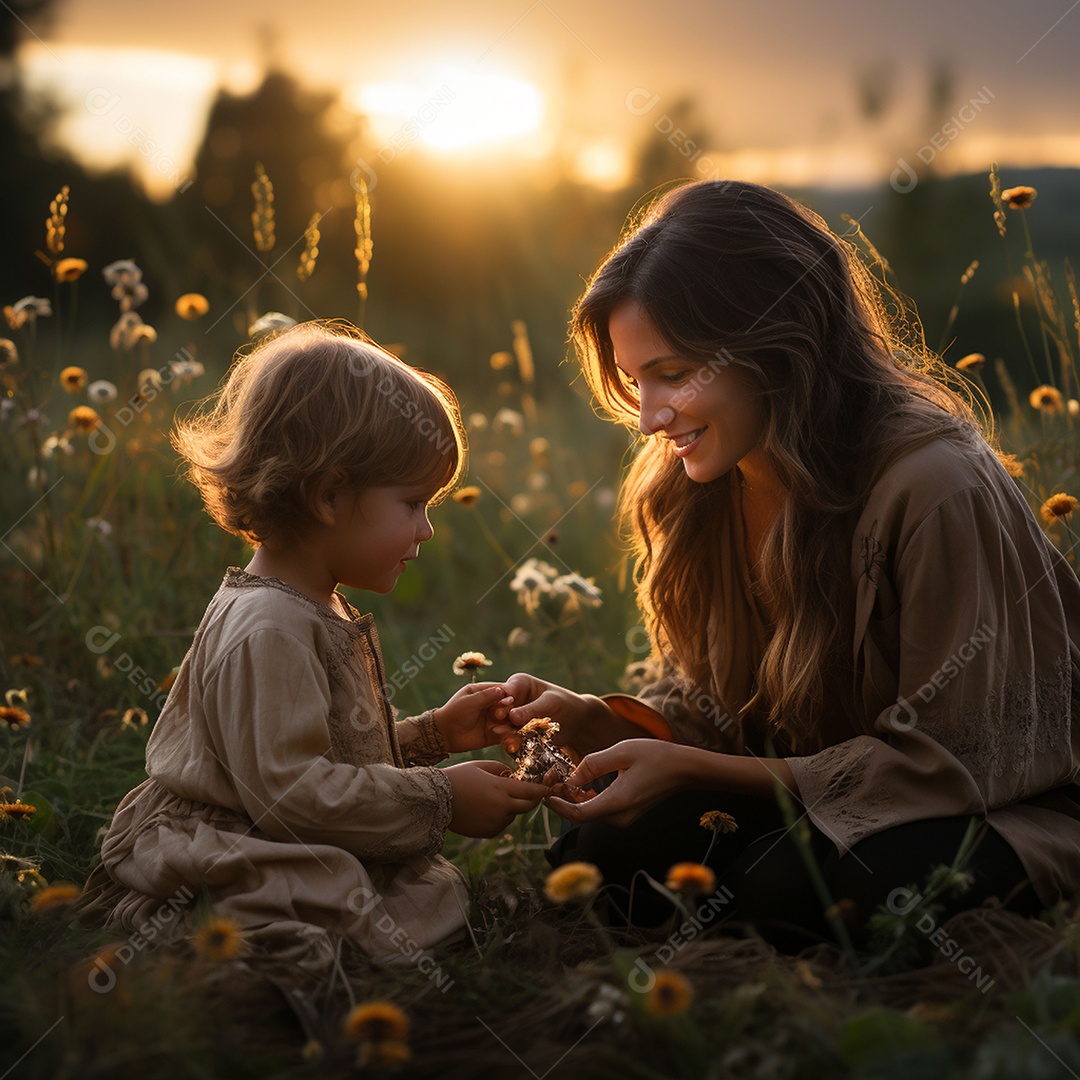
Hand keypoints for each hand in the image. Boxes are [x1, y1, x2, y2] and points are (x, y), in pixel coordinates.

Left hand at [433, 683, 513, 753]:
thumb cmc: (455, 713)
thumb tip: (503, 689)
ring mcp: (493, 720)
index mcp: (484, 692)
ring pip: (509, 719)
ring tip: (497, 727)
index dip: (507, 695)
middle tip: (498, 715)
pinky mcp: (494, 734)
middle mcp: (491, 705)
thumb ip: (487, 696)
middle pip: (508, 705)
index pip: (501, 690)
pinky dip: (506, 733)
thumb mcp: (470, 701)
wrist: (445, 734)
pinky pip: (506, 733)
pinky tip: (497, 733)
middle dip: (506, 709)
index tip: (509, 700)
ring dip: (507, 722)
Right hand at [445, 760, 550, 836]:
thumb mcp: (481, 766)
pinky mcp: (488, 832)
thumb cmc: (458, 778)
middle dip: (531, 799)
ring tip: (494, 797)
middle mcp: (501, 808)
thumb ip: (501, 769)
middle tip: (529, 792)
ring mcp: (495, 822)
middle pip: (527, 806)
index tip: (548, 788)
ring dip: (512, 807)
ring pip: (513, 815)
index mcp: (501, 789)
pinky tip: (485, 808)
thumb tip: (514, 776)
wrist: (436, 800)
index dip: (541, 790)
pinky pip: (501, 824)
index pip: (530, 791)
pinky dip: (500, 816)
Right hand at [496, 672, 644, 756]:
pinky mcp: (514, 732)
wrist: (576, 723)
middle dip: (498, 721)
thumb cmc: (566, 704)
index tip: (499, 714)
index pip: (503, 692)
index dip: (500, 703)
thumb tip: (512, 716)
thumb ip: (532, 709)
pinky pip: (510, 738)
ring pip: (501, 726)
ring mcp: (510, 717)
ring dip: (504, 735)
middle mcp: (510, 699)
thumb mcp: (550, 703)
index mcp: (517, 684)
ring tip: (509, 743)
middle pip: (498, 710)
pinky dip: (512, 743)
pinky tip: (515, 749)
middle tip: (499, 731)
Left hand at [543, 739, 696, 826]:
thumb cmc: (655, 756)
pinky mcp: (625, 814)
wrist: (684, 769)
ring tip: (564, 778)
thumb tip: (570, 778)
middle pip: (580, 815)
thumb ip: (593, 764)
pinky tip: (582, 784)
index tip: (544, 791)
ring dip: (573, 799)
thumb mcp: (621, 752)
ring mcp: (623, 818)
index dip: (557, 805)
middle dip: (562, 799)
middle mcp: (619, 817)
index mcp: (618, 802)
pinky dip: (586, 800)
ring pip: (589, 814)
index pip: (578, 814)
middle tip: (552, 778)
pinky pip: (599, 811)